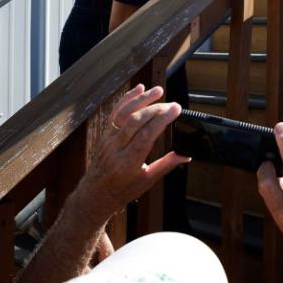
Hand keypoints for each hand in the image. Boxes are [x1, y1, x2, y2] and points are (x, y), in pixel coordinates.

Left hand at [81, 84, 187, 219]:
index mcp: (129, 162)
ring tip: (158, 90)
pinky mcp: (105, 132)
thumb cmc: (123, 189)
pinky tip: (139, 89)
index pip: (146, 135)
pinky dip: (127, 99)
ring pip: (125, 113)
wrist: (96, 193)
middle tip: (172, 103)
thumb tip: (186, 155)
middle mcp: (117, 148)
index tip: (175, 109)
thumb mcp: (148, 180)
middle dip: (155, 109)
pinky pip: (116, 112)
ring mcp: (109, 138)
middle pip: (136, 121)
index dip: (161, 120)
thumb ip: (167, 165)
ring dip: (142, 99)